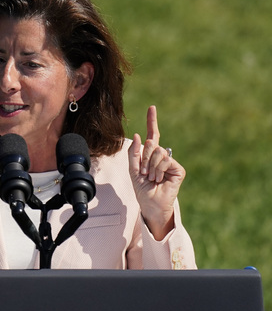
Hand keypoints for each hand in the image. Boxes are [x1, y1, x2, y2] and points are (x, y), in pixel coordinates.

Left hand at [127, 105, 184, 240]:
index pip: (153, 135)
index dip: (152, 121)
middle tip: (144, 173)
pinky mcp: (178, 169)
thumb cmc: (142, 188)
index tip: (152, 107)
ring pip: (158, 152)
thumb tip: (139, 135)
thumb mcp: (132, 169)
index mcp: (151, 155)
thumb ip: (134, 152)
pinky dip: (158, 169)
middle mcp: (162, 156)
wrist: (150, 203)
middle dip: (144, 159)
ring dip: (150, 166)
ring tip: (152, 177)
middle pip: (152, 144)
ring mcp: (171, 162)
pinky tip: (159, 179)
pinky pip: (165, 160)